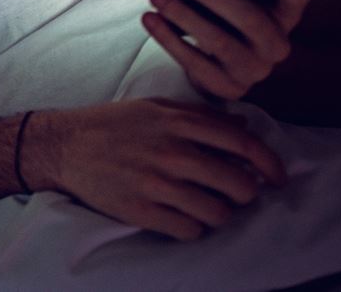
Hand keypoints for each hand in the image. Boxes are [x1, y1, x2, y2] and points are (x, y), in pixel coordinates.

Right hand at [33, 99, 285, 240]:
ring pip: (219, 214)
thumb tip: (244, 128)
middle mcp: (171, 152)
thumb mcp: (155, 108)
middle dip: (246, 194)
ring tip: (208, 206)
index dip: (270, 164)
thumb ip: (200, 116)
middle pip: (239, 186)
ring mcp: (156, 184)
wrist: (63, 145)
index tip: (278, 178)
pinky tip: (182, 216)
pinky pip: (189, 231)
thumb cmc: (111, 124)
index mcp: (177, 123)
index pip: (244, 146)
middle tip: (235, 194)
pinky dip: (193, 227)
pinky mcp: (140, 211)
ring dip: (220, 214)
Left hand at [142, 0, 313, 99]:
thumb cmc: (225, 15)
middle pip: (251, 18)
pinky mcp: (230, 87)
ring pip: (221, 43)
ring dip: (184, 16)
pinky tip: (150, 20)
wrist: (220, 60)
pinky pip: (196, 64)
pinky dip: (169, 40)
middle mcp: (278, 44)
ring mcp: (256, 69)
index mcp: (287, 13)